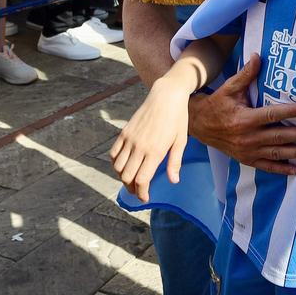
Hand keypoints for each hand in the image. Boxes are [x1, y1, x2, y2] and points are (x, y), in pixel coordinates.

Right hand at [111, 80, 192, 202]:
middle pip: (128, 176)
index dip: (142, 193)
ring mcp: (130, 139)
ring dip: (123, 177)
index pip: (142, 180)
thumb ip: (175, 162)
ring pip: (118, 167)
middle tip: (139, 192)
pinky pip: (114, 153)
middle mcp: (139, 147)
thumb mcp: (181, 141)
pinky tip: (124, 166)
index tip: (145, 198)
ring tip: (131, 180)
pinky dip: (116, 164)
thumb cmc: (177, 118)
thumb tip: (173, 181)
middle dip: (132, 189)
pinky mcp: (124, 132)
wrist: (166, 96)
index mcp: (155, 151)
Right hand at [189, 54, 295, 175]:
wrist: (199, 125)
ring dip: (295, 152)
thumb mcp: (229, 88)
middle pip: (278, 136)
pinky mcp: (245, 158)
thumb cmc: (217, 104)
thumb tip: (258, 56)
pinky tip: (295, 169)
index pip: (272, 115)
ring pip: (275, 152)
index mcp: (244, 119)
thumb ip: (246, 74)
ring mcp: (247, 150)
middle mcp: (247, 137)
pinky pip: (265, 166)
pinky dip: (280, 169)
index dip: (290, 111)